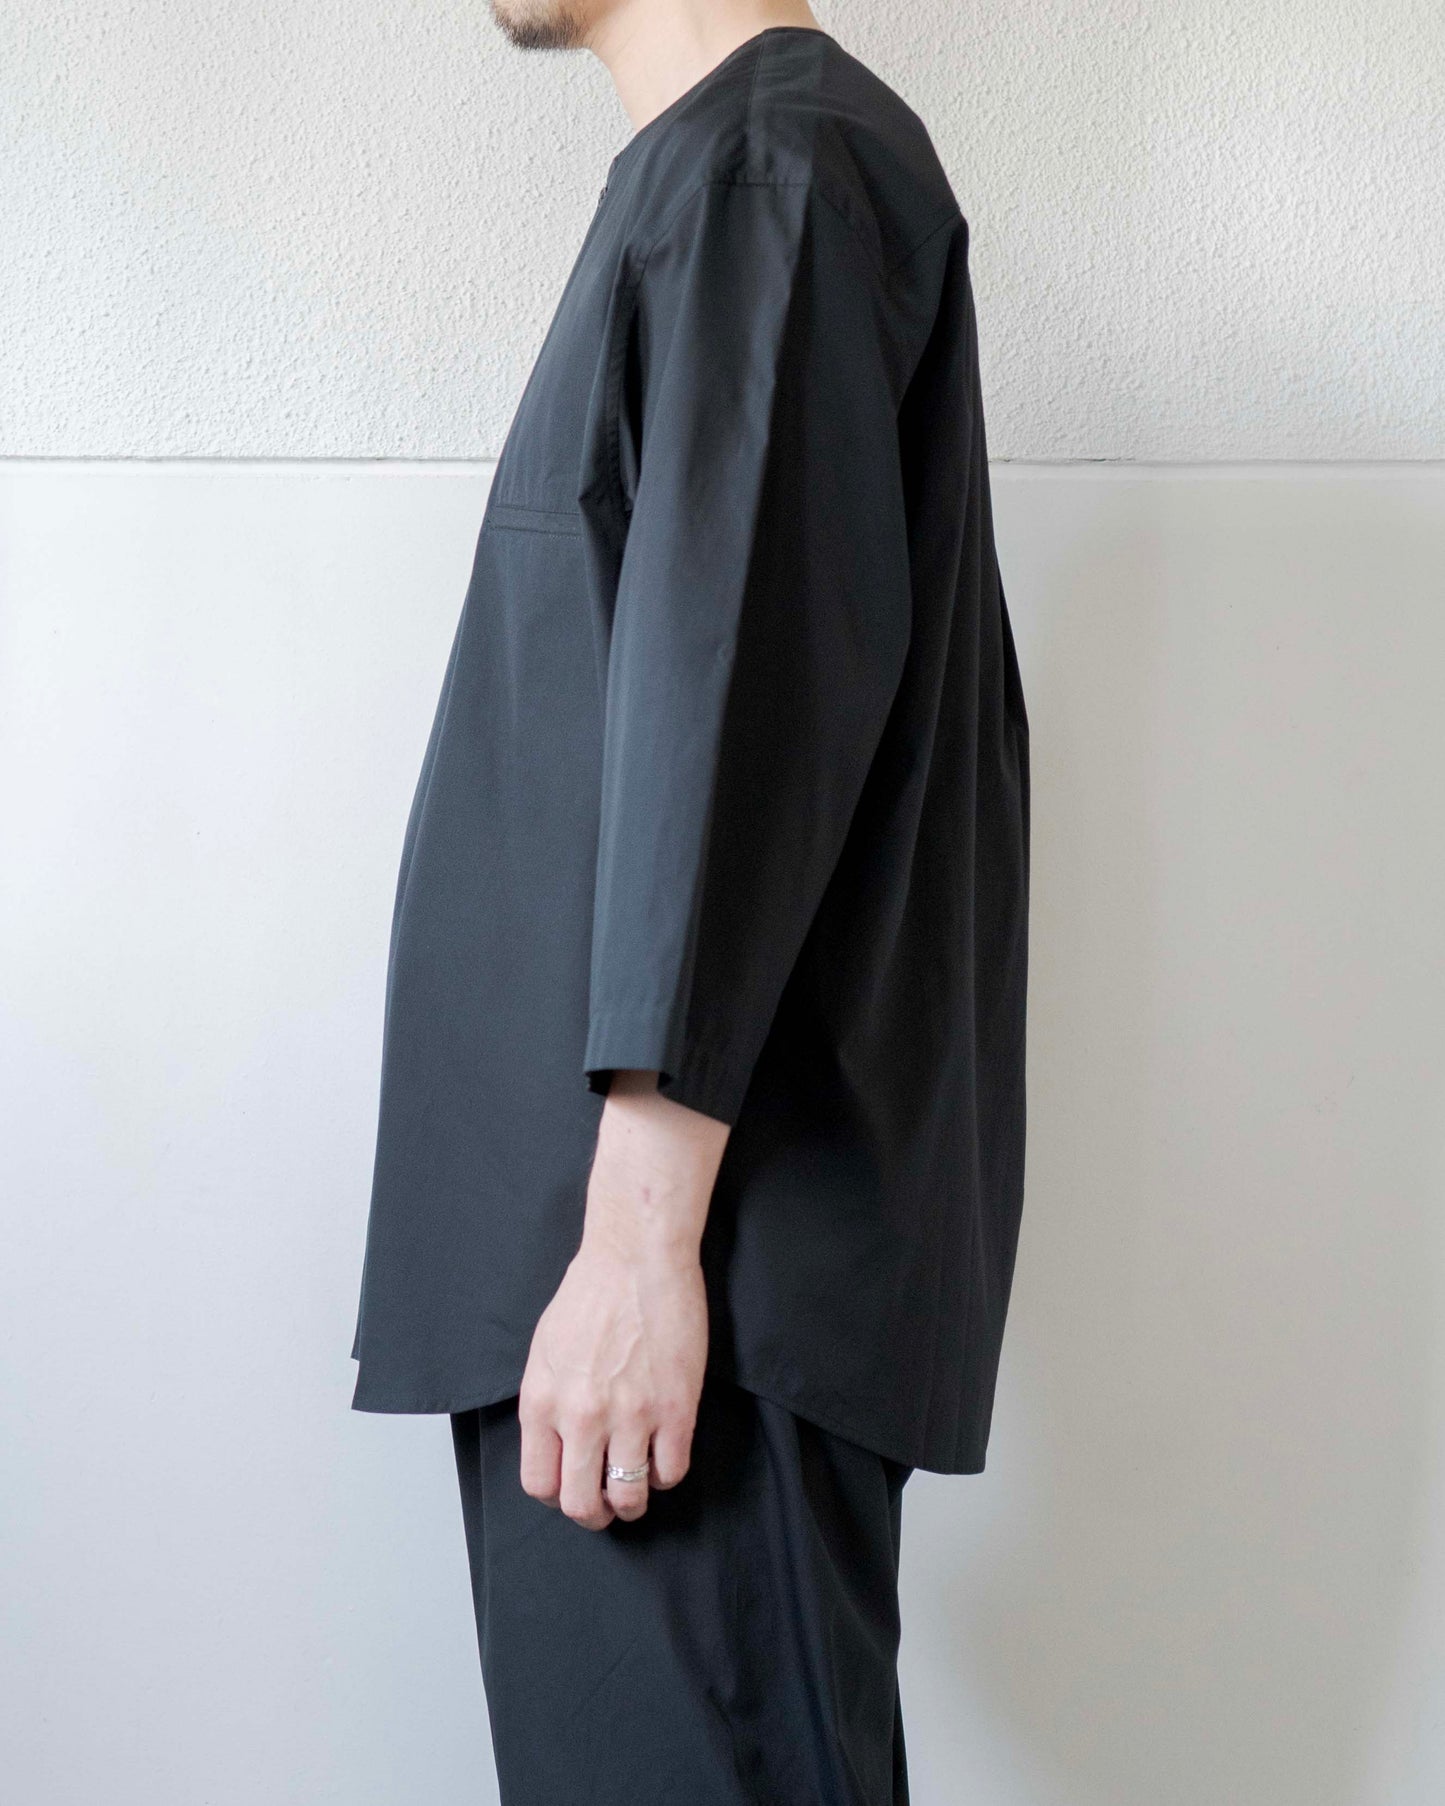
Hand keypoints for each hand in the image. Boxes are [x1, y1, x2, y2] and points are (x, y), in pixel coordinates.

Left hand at [517, 1072, 729, 1528]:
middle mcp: (581, 1416)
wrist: (637, 1257)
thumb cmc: (591, 1293)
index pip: (539, 1483)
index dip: (558, 1496)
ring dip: (634, 1501)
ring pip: (629, 1496)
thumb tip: (556, 1445)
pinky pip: (672, 1471)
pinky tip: (666, 1453)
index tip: (574, 1489)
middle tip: (608, 1505)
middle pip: (581, 1503)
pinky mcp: (674, 1409)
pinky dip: (668, 1473)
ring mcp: (630, 1416)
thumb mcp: (545, 1350)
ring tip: (639, 1486)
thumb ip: (546, 1401)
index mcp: (542, 1401)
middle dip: (595, 1514)